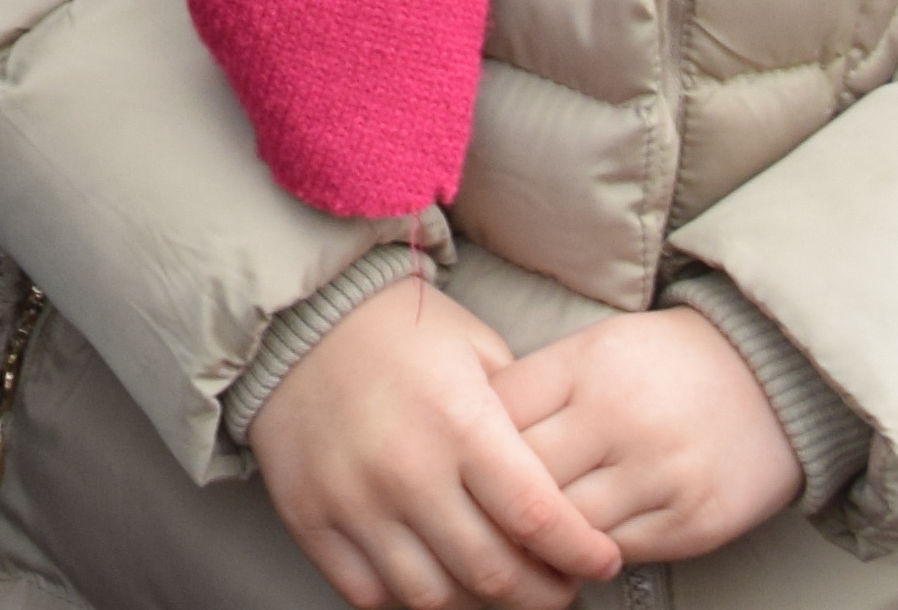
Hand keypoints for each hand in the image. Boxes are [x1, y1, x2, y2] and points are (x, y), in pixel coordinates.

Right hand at [245, 277, 617, 609]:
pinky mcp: (312, 520)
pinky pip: (369, 594)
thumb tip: (567, 483)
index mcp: (460, 422)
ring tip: (500, 589)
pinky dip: (408, 599)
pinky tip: (435, 579)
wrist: (296, 316)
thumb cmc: (398, 331)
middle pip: (492, 573)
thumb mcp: (478, 351)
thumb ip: (522, 418)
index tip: (601, 560)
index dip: (581, 554)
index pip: (538, 517)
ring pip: (433, 598)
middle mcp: (407, 470)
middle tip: (559, 586)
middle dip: (542, 593)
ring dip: (479, 605)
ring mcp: (355, 502)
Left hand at [494, 306, 806, 572]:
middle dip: (496, 498)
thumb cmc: (670, 364)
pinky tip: (576, 545)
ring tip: (522, 536)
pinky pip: (613, 552)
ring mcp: (658, 474)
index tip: (463, 456)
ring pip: (564, 526)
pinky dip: (587, 554)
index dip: (470, 441)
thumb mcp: (599, 347)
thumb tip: (473, 438)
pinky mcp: (689, 522)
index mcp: (589, 364)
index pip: (499, 414)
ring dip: (540, 538)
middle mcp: (621, 417)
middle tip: (477, 510)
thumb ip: (541, 388)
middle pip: (525, 477)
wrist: (774, 380)